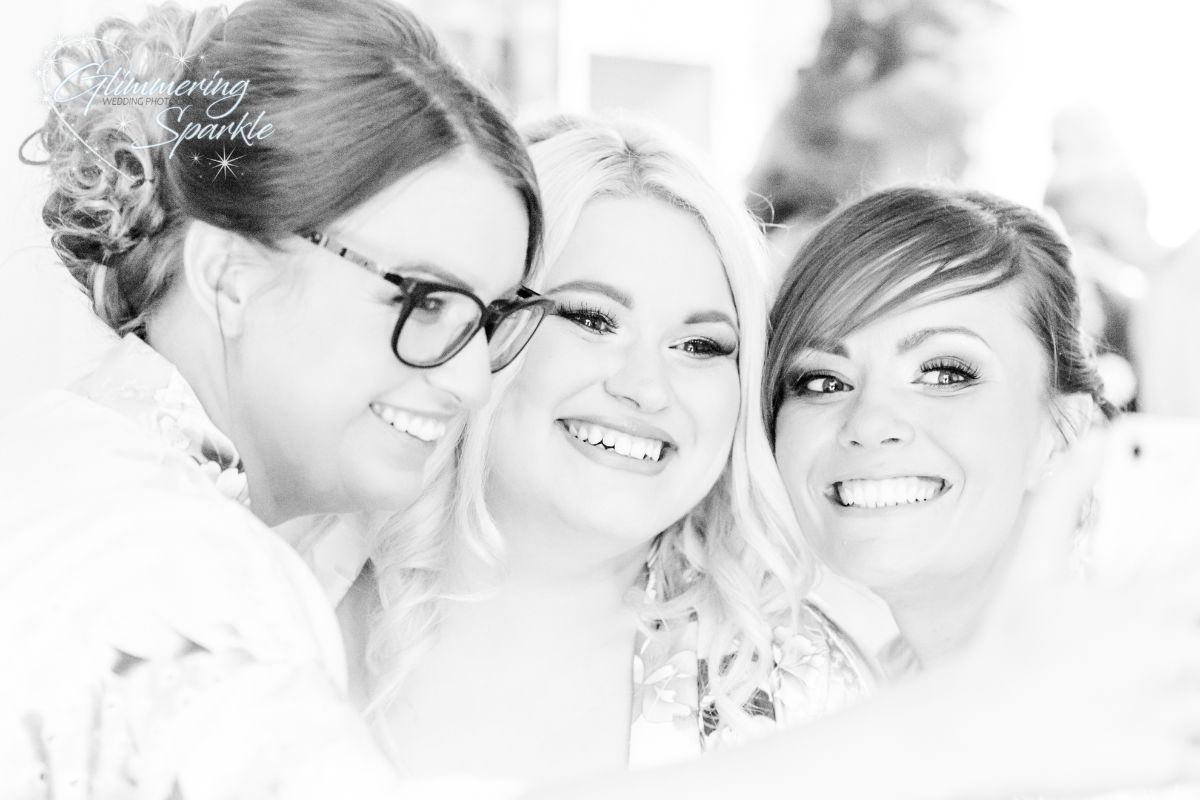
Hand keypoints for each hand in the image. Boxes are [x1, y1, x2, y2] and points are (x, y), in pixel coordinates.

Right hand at [946, 427, 1199, 795]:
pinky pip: (1198, 745)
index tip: (1177, 584)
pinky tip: (1135, 721)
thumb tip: (1096, 439)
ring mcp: (1173, 711)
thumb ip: (1068, 497)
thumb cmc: (1005, 641)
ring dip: (1182, 686)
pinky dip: (1178, 734)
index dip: (1190, 574)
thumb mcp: (1032, 565)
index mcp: (1149, 603)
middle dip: (1181, 635)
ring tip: (1140, 682)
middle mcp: (1170, 653)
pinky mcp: (1169, 761)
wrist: (975, 726)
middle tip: (1150, 642)